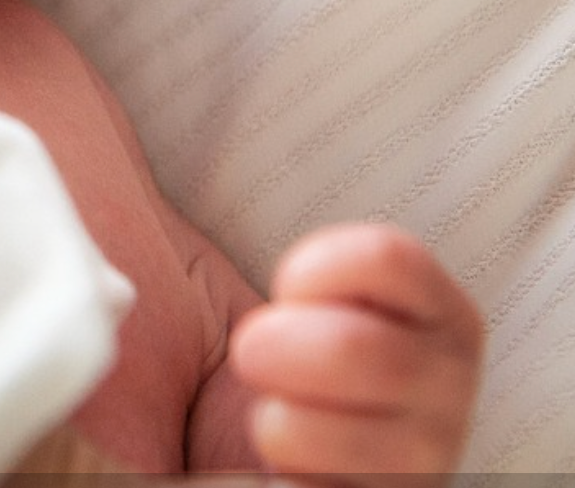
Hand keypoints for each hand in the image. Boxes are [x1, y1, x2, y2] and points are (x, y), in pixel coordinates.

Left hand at [229, 223, 482, 483]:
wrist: (302, 470)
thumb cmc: (299, 368)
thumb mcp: (315, 299)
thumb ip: (302, 259)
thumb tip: (122, 122)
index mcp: (441, 316)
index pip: (392, 261)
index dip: (320, 266)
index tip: (285, 283)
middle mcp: (451, 391)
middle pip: (367, 353)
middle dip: (283, 348)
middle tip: (248, 350)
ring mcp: (425, 463)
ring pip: (347, 443)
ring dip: (280, 424)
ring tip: (269, 419)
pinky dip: (286, 483)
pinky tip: (276, 475)